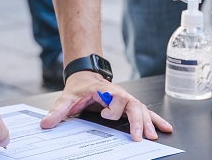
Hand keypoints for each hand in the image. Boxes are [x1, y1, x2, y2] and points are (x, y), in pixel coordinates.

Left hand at [39, 72, 172, 140]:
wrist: (86, 75)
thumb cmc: (79, 87)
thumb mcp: (67, 97)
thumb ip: (58, 111)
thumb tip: (46, 124)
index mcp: (105, 91)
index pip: (115, 98)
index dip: (113, 108)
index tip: (106, 116)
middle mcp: (119, 95)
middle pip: (133, 105)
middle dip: (138, 120)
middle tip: (139, 136)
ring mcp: (126, 100)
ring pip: (142, 110)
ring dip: (148, 122)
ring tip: (153, 136)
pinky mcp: (130, 105)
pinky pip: (145, 112)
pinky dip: (156, 120)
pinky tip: (165, 128)